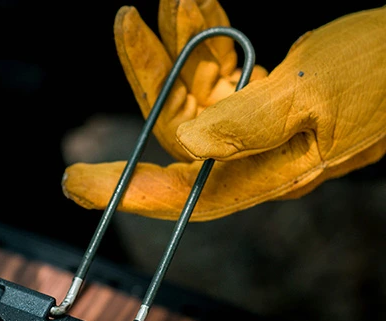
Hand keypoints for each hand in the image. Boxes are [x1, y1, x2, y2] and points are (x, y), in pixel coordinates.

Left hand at [62, 2, 385, 220]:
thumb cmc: (385, 70)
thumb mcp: (315, 91)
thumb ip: (247, 121)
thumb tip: (186, 143)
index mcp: (265, 171)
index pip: (181, 191)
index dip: (126, 191)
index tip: (77, 184)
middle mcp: (255, 156)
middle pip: (179, 128)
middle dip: (150, 72)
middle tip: (125, 25)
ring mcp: (260, 126)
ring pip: (197, 92)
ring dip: (180, 43)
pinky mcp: (268, 96)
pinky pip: (222, 71)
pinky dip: (208, 38)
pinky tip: (197, 6)